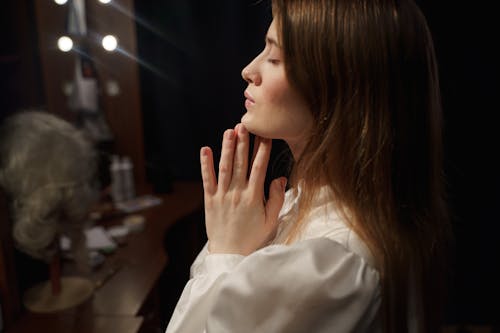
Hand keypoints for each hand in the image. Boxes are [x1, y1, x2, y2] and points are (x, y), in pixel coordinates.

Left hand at [200, 124, 286, 254]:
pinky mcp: (209, 201)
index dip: (262, 150)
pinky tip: (206, 149)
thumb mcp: (270, 221)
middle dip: (243, 142)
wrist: (230, 254)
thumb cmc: (252, 238)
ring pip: (224, 167)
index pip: (259, 168)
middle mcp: (237, 193)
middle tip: (245, 125)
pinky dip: (206, 164)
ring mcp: (222, 196)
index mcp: (254, 197)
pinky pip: (207, 179)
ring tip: (229, 130)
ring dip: (227, 147)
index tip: (265, 135)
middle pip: (240, 163)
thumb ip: (276, 199)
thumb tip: (279, 178)